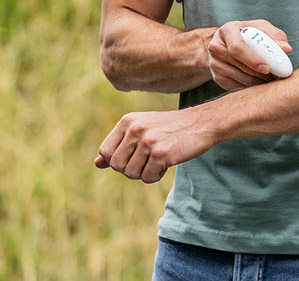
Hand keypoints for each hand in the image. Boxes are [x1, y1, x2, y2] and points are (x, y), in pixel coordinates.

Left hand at [94, 107, 213, 182]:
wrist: (201, 123)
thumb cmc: (170, 128)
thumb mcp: (142, 131)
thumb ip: (119, 146)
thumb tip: (96, 163)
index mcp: (128, 121)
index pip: (105, 152)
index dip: (118, 160)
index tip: (135, 154)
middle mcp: (135, 129)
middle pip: (116, 165)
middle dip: (131, 168)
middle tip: (148, 159)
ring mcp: (148, 141)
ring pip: (131, 174)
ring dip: (145, 173)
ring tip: (158, 159)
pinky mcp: (161, 153)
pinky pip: (147, 178)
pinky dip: (156, 176)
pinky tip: (167, 163)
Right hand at [207, 19, 292, 90]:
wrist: (228, 42)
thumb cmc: (249, 33)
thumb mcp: (261, 29)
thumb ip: (275, 36)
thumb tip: (286, 49)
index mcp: (227, 30)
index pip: (237, 47)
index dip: (252, 59)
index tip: (268, 68)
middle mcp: (216, 47)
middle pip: (238, 64)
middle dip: (258, 73)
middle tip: (275, 77)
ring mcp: (214, 63)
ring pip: (237, 77)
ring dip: (256, 81)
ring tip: (272, 80)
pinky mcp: (216, 77)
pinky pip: (235, 86)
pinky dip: (250, 87)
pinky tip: (261, 84)